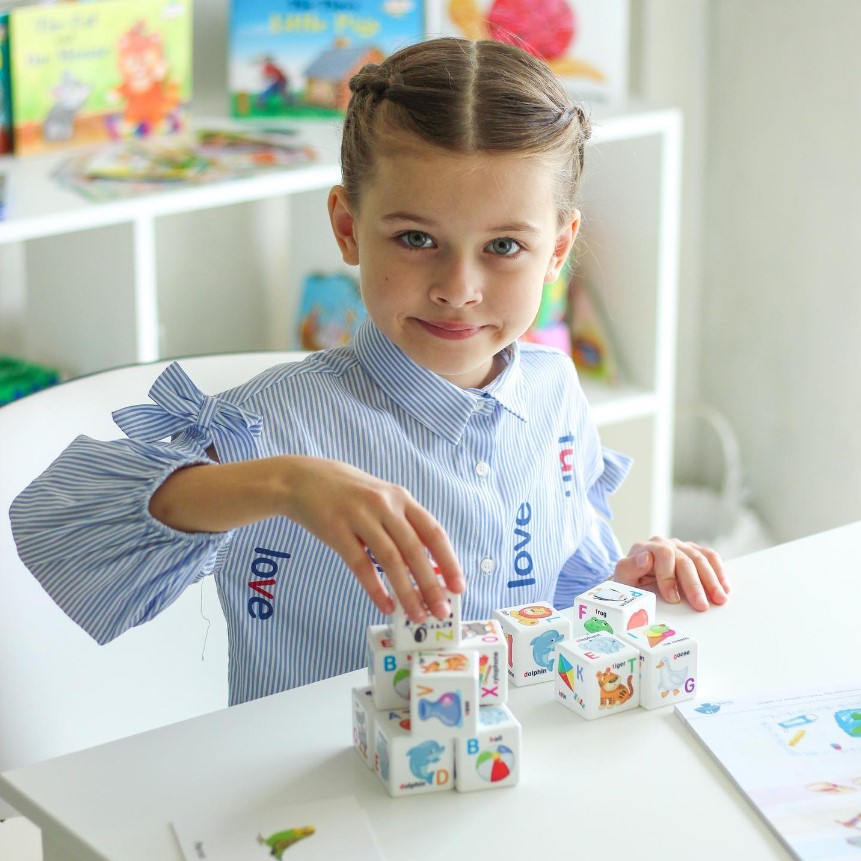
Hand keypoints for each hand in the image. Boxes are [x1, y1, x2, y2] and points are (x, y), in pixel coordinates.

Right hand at [280, 457, 464, 622]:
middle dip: (432, 585)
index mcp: (401, 498)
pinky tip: (386, 605)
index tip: (459, 586)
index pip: (434, 532)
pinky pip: (360, 565)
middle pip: (415, 550)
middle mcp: (385, 505)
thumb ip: (402, 525)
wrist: (302, 479)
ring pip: (391, 560)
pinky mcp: (336, 530)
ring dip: (407, 592)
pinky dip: (375, 588)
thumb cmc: (347, 492)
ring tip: (417, 615)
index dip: (449, 560)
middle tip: (441, 611)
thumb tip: (426, 566)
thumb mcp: (381, 498)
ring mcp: (360, 516)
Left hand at [613, 536, 729, 610]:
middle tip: (701, 605)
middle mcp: (664, 544)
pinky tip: (725, 588)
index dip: (669, 576)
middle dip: (694, 584)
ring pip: (700, 558)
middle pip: (685, 559)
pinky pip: (710, 557)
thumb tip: (646, 558)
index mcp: (645, 548)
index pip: (662, 555)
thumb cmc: (630, 583)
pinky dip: (719, 572)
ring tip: (719, 600)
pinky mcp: (693, 552)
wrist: (634, 581)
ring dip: (712, 581)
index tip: (673, 598)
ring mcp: (680, 546)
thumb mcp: (622, 578)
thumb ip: (628, 568)